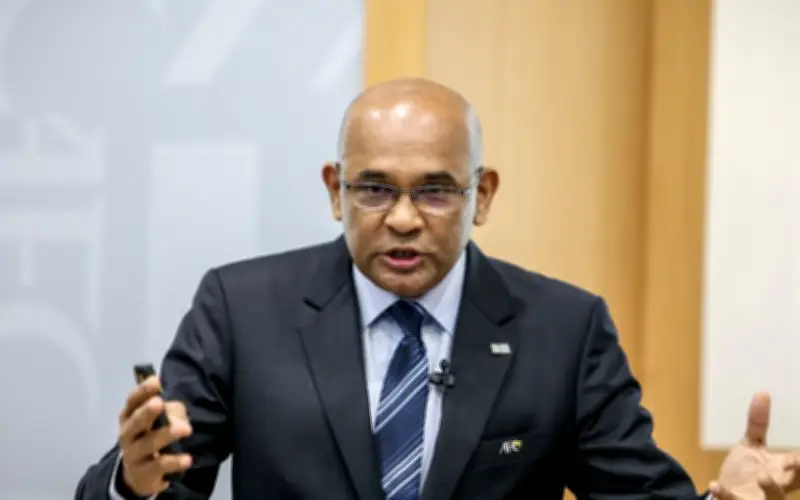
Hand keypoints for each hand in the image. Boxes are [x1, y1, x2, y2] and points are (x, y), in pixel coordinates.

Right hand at [118, 375, 193, 496]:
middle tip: (159, 402)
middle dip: (146, 412)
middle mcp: (127, 435)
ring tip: (186, 428)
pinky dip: (174, 462)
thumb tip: (174, 406)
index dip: (142, 391)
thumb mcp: (156, 421)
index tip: (156, 381)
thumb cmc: (149, 438)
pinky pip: (159, 466)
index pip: (132, 402)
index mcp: (129, 417)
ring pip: (148, 444)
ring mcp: (133, 455)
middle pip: (135, 422)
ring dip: (166, 434)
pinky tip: (187, 459)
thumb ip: (167, 410)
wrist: (138, 475)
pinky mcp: (144, 473)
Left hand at [708, 392, 799, 499]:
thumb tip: (763, 393)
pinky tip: (716, 485)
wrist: (727, 495)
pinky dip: (725, 495)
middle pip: (793, 482)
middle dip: (798, 473)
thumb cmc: (746, 473)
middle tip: (796, 461)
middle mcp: (775, 486)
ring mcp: (757, 498)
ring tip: (764, 477)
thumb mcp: (752, 446)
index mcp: (781, 470)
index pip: (799, 464)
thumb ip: (758, 424)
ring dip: (771, 489)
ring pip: (772, 499)